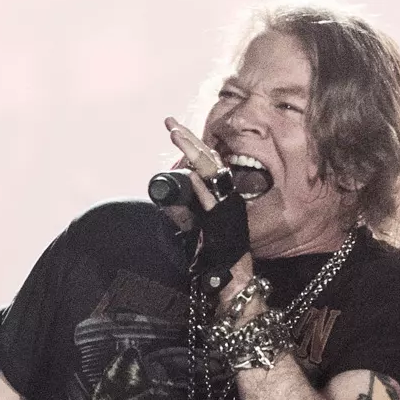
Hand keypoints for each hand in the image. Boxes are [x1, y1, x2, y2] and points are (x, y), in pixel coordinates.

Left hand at [166, 115, 257, 316]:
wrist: (234, 277)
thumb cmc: (218, 256)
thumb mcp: (195, 229)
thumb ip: (182, 213)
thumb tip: (165, 198)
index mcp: (220, 194)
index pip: (205, 163)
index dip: (190, 145)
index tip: (174, 129)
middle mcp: (226, 195)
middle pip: (206, 160)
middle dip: (187, 139)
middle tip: (170, 122)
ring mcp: (226, 205)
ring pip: (210, 171)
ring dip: (192, 152)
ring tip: (176, 135)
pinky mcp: (225, 218)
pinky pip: (211, 197)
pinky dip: (201, 184)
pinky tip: (191, 172)